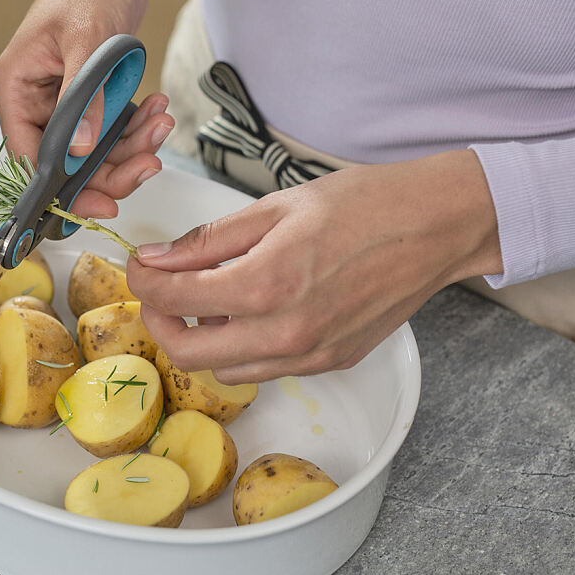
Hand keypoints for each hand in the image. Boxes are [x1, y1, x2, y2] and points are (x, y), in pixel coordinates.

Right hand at [0, 0, 173, 218]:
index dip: (65, 187)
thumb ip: (83, 98)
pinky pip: (111, 129)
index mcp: (14, 88)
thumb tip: (78, 150)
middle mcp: (32, 100)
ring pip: (93, 150)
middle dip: (111, 166)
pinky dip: (136, 125)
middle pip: (66, 162)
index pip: (30, 157)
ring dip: (132, 145)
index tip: (103, 202)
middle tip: (150, 161)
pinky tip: (157, 107)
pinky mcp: (88, 97)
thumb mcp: (88, 40)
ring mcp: (61, 101)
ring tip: (161, 122)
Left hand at [127, 149, 503, 382]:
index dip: (143, 282)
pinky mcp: (331, 362)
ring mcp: (311, 354)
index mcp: (265, 283)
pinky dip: (243, 348)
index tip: (139, 265)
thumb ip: (208, 240)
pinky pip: (266, 369)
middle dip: (160, 321)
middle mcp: (286, 331)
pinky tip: (250, 311)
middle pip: (189, 353)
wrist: (434, 225)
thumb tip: (156, 257)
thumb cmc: (362, 204)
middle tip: (160, 289)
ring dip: (202, 339)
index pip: (173, 300)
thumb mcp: (274, 207)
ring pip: (226, 370)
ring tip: (208, 299)